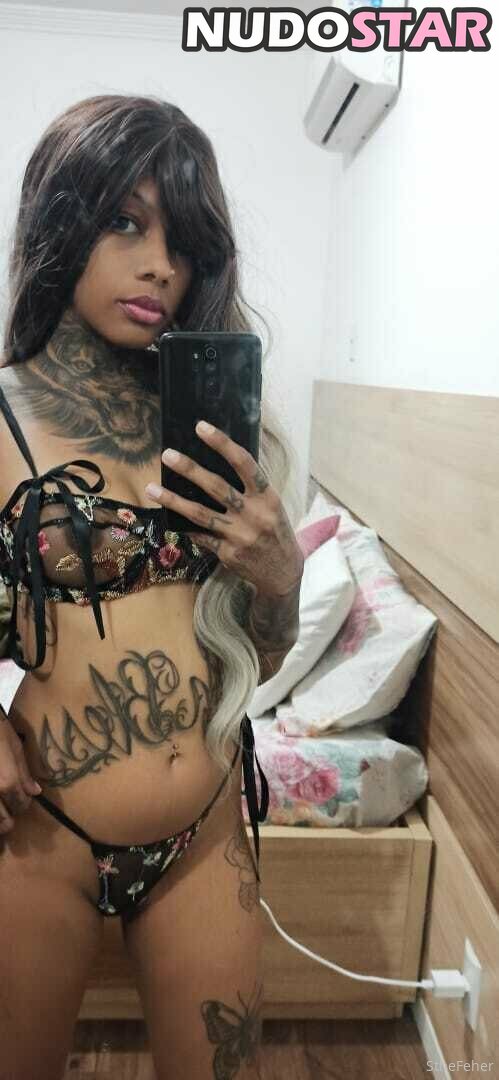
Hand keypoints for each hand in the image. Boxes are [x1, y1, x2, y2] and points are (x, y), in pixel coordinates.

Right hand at [0, 718, 40, 833]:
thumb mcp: (16, 750)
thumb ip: (24, 774)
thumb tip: (35, 791)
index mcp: (8, 783)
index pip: (20, 804)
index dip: (24, 804)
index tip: (23, 799)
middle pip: (3, 820)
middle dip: (8, 820)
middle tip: (10, 818)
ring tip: (1, 821)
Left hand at [145, 420, 303, 597]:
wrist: (283, 572)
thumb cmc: (274, 530)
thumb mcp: (272, 505)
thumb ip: (250, 487)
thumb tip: (217, 462)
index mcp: (267, 496)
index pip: (244, 463)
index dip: (222, 443)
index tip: (201, 427)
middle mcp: (254, 514)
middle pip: (217, 487)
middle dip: (190, 469)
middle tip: (168, 454)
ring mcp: (239, 535)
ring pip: (200, 514)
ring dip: (173, 500)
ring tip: (151, 488)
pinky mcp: (227, 553)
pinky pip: (200, 536)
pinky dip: (184, 526)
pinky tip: (166, 517)